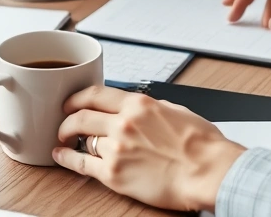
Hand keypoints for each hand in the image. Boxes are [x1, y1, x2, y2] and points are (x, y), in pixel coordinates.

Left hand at [53, 86, 245, 212]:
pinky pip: (81, 164)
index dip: (76, 98)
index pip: (96, 95)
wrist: (209, 172)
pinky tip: (60, 156)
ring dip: (71, 140)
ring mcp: (116, 149)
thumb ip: (154, 108)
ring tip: (66, 142)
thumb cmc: (203, 146)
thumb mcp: (178, 112)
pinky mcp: (114, 175)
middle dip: (67, 119)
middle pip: (81, 116)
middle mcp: (124, 124)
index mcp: (140, 105)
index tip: (71, 102)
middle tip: (64, 123)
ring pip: (81, 139)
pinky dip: (67, 159)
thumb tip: (143, 109)